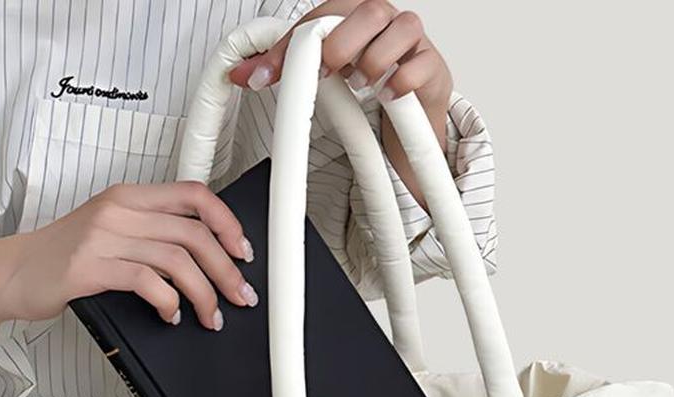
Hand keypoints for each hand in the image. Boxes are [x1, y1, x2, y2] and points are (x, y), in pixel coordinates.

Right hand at [2, 181, 258, 329]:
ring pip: (178, 259)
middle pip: (194, 233)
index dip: (227, 223)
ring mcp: (103, 237)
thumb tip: (204, 260)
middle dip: (226, 270)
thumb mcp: (110, 233)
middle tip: (240, 296)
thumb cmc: (62, 258)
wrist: (10, 273)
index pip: (194, 195)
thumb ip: (150, 236)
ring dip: (205, 294)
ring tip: (211, 316)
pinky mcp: (90, 267)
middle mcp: (119, 211)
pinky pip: (147, 282)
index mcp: (128, 197)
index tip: (243, 252)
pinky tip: (171, 314)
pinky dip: (169, 302)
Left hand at [229, 0, 452, 147]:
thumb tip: (240, 75)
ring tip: (360, 85)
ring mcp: (412, 41)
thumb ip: (284, 72)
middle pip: (368, 9)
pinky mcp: (432, 66)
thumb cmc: (365, 81)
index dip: (294, 43)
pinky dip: (403, 80)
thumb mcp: (322, 75)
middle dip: (343, 42)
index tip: (269, 75)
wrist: (409, 110)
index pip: (322, 15)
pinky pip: (422, 63)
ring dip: (375, 60)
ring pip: (402, 27)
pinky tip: (387, 95)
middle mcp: (384, 21)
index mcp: (353, 16)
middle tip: (328, 72)